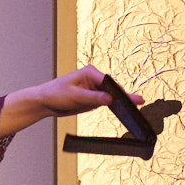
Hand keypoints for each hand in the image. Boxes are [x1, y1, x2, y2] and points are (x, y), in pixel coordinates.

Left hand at [0, 65, 143, 137]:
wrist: (45, 102)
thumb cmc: (54, 93)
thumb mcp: (75, 96)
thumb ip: (93, 97)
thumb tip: (110, 99)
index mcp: (89, 72)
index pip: (109, 82)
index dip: (121, 92)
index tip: (130, 99)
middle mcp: (94, 79)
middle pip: (113, 89)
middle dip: (125, 96)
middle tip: (139, 102)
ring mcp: (94, 89)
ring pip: (112, 96)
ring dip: (122, 102)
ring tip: (136, 107)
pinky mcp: (93, 98)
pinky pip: (106, 102)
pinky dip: (115, 107)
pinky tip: (124, 111)